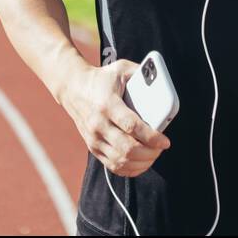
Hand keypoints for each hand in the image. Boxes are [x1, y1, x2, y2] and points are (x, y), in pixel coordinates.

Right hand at [60, 59, 170, 176]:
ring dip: (142, 162)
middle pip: (127, 149)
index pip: (131, 126)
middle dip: (150, 153)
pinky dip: (130, 169)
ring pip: (121, 161)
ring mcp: (94, 138)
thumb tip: (162, 82)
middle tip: (160, 147)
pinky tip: (141, 163)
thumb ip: (142, 73)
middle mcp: (98, 124)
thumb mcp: (121, 69)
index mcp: (107, 104)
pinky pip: (113, 166)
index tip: (165, 141)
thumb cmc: (101, 79)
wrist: (73, 88)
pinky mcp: (92, 147)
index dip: (151, 137)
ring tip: (153, 154)